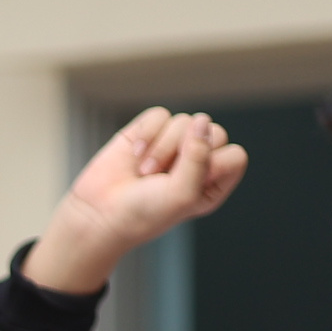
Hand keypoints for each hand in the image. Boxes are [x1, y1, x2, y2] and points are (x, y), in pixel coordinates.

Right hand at [23, 108, 248, 294]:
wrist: (98, 215)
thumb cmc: (142, 214)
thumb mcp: (182, 193)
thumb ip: (200, 156)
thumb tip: (201, 120)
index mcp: (213, 182)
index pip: (234, 156)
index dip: (213, 165)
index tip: (187, 183)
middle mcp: (197, 160)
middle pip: (213, 132)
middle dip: (185, 153)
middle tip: (161, 177)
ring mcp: (173, 143)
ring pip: (185, 122)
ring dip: (161, 149)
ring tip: (144, 172)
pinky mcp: (148, 131)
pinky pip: (160, 115)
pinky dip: (147, 134)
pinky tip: (135, 154)